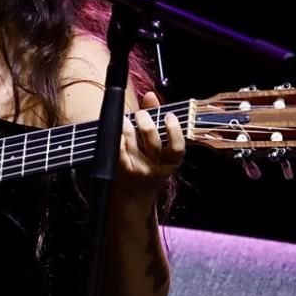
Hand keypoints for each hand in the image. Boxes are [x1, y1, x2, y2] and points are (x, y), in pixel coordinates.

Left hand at [113, 91, 185, 214]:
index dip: (174, 130)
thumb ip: (157, 123)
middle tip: (141, 114)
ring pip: (132, 139)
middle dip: (145, 120)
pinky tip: (117, 130)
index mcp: (170, 164)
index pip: (178, 147)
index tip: (169, 116)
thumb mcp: (159, 153)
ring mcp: (137, 168)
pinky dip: (117, 135)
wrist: (132, 201)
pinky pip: (117, 146)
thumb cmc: (147, 171)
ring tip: (127, 119)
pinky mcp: (121, 169)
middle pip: (152, 139)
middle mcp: (155, 167)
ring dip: (128, 124)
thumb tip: (151, 94)